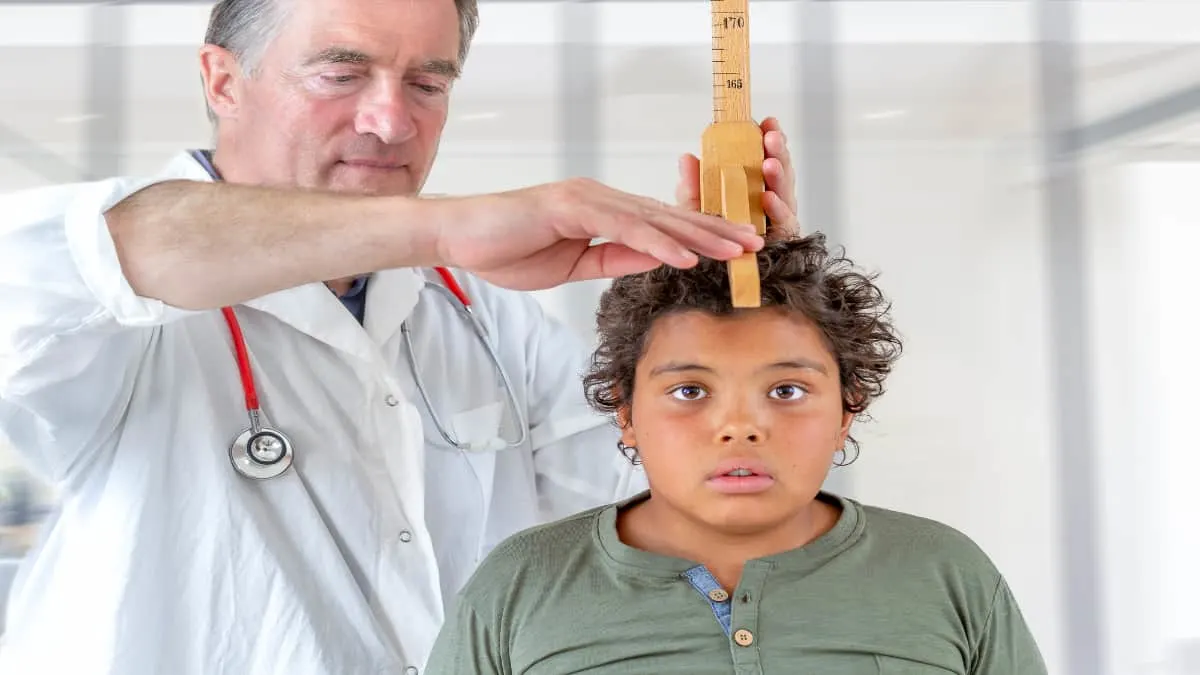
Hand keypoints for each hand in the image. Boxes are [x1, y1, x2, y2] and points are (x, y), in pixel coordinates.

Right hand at [435, 178, 764, 290]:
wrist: (460, 236)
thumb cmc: (507, 248)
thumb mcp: (572, 264)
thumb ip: (612, 259)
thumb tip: (653, 262)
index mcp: (604, 212)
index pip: (662, 226)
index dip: (701, 237)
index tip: (734, 251)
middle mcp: (603, 199)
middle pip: (669, 216)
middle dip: (715, 230)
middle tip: (755, 243)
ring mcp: (589, 198)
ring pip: (655, 219)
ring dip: (699, 235)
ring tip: (734, 249)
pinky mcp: (572, 206)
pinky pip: (624, 228)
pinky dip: (657, 242)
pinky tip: (685, 256)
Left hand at [675, 116, 798, 237]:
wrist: (712, 271)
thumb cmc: (709, 238)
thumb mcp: (696, 208)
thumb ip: (693, 185)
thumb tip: (686, 157)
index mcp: (754, 185)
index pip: (764, 156)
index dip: (767, 138)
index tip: (766, 121)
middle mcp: (771, 198)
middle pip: (780, 170)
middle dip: (777, 151)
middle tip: (771, 136)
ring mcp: (779, 218)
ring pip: (785, 192)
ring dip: (778, 176)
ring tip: (769, 164)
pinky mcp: (783, 239)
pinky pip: (783, 222)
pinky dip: (776, 209)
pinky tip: (768, 198)